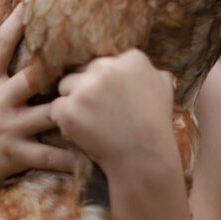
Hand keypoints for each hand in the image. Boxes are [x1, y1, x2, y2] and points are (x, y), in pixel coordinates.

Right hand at [0, 5, 75, 201]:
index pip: (1, 46)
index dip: (16, 22)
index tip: (32, 2)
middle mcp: (0, 101)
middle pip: (35, 76)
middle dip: (59, 62)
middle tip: (87, 48)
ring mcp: (9, 128)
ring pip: (51, 115)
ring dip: (75, 107)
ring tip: (102, 102)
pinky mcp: (14, 155)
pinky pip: (48, 156)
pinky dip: (70, 156)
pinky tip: (92, 154)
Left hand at [50, 49, 177, 173]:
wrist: (144, 160)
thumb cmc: (155, 126)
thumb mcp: (164, 91)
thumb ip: (153, 72)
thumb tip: (148, 67)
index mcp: (131, 59)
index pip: (106, 62)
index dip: (107, 82)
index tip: (115, 100)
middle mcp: (106, 67)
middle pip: (83, 71)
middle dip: (88, 89)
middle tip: (102, 113)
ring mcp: (85, 89)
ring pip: (65, 87)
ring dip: (73, 102)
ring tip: (92, 122)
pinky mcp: (69, 110)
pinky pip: (56, 109)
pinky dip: (65, 121)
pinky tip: (83, 132)